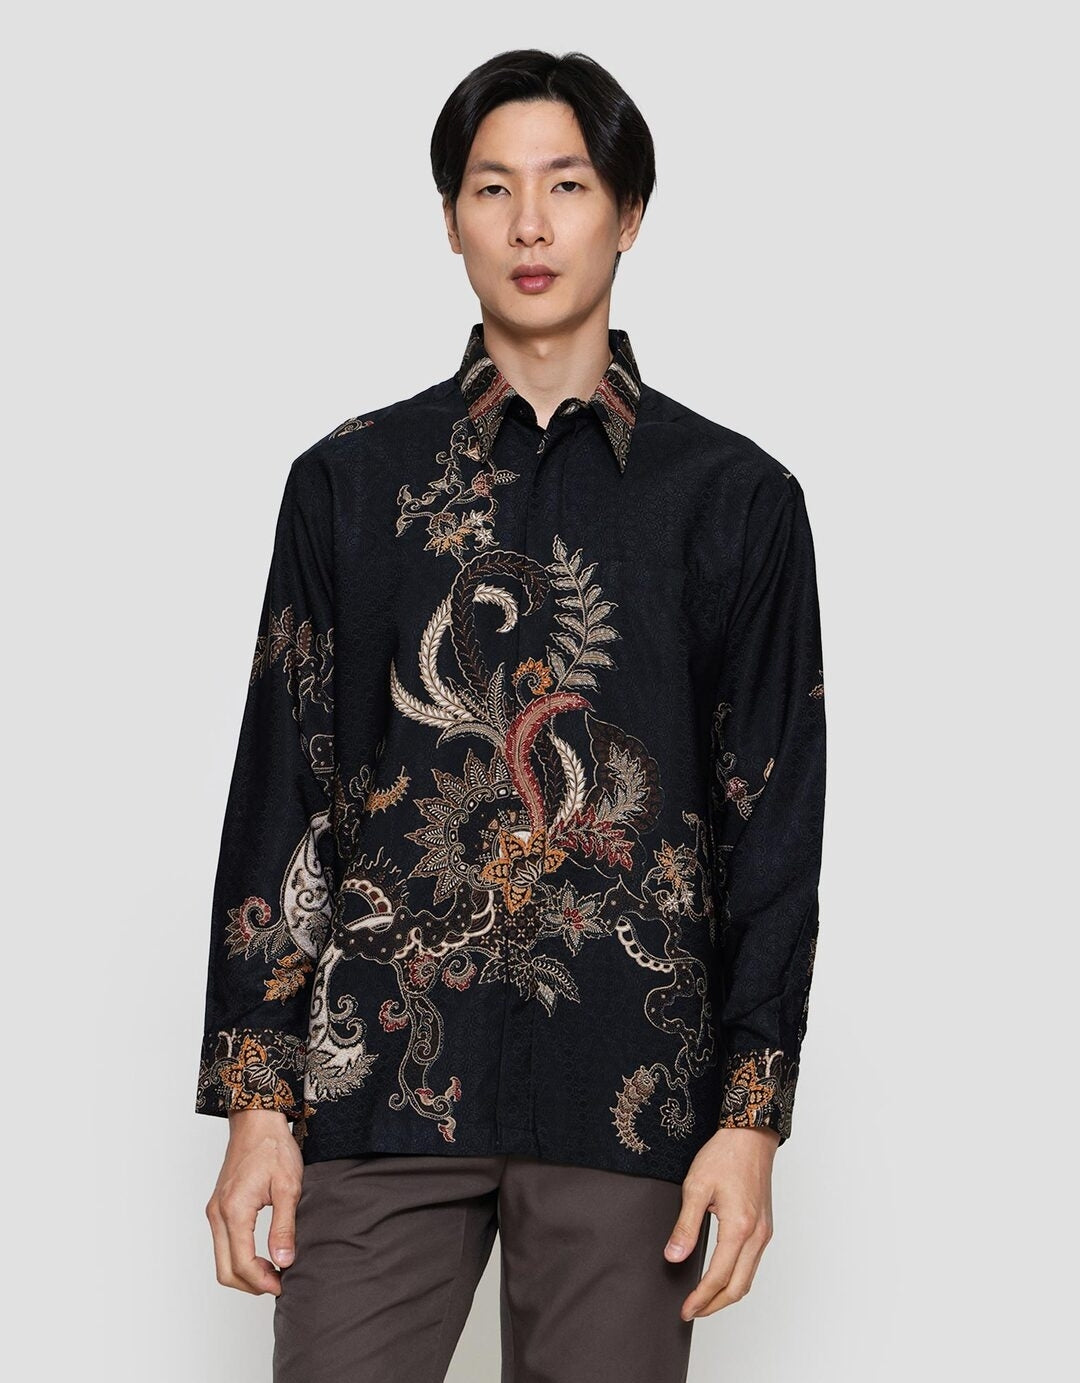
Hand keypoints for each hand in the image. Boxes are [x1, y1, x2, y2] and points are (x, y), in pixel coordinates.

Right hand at [205, 1109, 303, 1294]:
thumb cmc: (273, 1148)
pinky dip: (239, 1258)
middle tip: (279, 1283)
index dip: (262, 1282)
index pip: (242, 1263)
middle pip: (226, 1271)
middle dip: (251, 1285)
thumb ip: (284, 1227)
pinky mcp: (218, 1208)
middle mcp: (218, 1214)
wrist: (256, 1121)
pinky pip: (222, 1245)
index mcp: (234, 1210)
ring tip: (274, 1271)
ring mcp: (214, 1211)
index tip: (283, 1285)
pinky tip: (262, 1256)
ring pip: (222, 1261)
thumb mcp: (288, 1187)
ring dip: (245, 1274)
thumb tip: (284, 1262)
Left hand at [664, 1125, 779, 1319]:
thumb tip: (673, 1257)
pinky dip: (737, 1279)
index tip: (685, 1309)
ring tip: (703, 1300)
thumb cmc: (724, 1156)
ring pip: (748, 1279)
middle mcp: (757, 1235)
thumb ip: (685, 1226)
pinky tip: (721, 1277)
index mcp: (739, 1228)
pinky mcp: (765, 1228)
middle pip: (738, 1287)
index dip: (700, 1298)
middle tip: (692, 1311)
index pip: (718, 1277)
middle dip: (714, 1306)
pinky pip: (753, 1264)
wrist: (750, 1136)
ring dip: (726, 1295)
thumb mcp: (696, 1187)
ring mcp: (764, 1233)